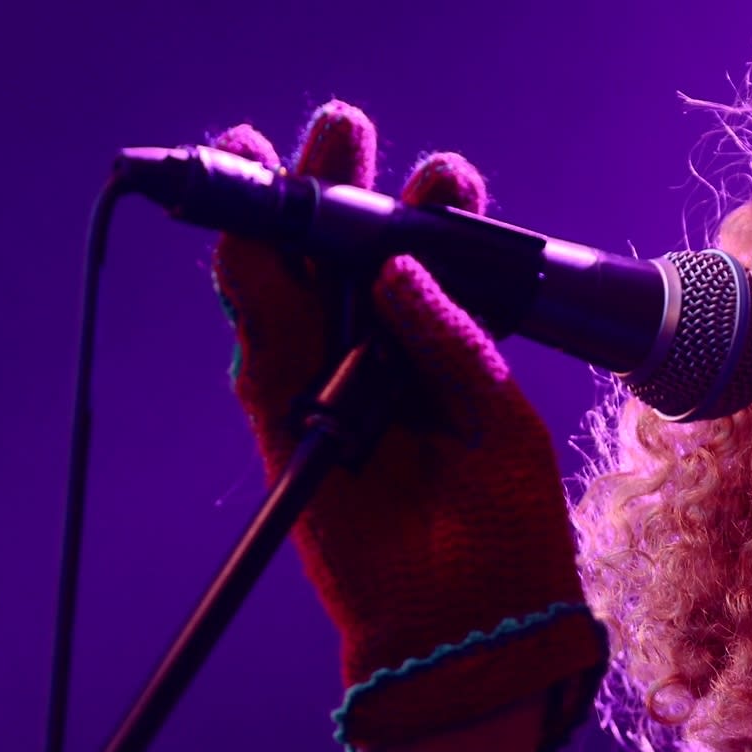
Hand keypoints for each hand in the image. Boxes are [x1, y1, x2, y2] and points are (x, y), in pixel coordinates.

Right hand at [212, 102, 604, 751]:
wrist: (470, 626)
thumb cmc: (506, 531)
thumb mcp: (499, 420)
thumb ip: (451, 342)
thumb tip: (395, 267)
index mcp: (452, 349)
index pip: (433, 262)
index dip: (433, 212)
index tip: (443, 173)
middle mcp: (386, 356)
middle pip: (351, 255)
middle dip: (341, 187)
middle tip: (338, 126)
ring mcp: (330, 385)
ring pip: (293, 285)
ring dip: (278, 218)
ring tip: (262, 150)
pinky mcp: (284, 423)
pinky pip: (258, 345)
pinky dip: (247, 290)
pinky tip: (245, 237)